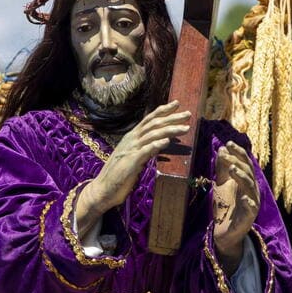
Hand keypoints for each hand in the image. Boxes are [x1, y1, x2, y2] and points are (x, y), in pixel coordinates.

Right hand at [75, 102, 190, 239]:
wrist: (103, 189)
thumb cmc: (119, 174)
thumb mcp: (135, 157)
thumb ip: (146, 148)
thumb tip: (161, 142)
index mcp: (132, 137)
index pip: (149, 119)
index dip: (163, 111)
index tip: (177, 104)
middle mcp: (131, 140)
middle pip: (154, 124)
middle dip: (172, 117)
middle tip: (188, 114)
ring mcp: (130, 150)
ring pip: (152, 135)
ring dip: (170, 130)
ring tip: (184, 128)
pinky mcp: (130, 162)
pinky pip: (144, 151)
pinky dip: (155, 145)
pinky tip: (166, 142)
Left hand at [212, 141, 259, 271]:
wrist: (224, 231)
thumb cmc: (225, 206)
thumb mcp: (221, 184)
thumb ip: (222, 168)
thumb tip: (222, 149)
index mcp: (246, 181)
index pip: (245, 163)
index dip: (238, 153)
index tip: (228, 143)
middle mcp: (252, 190)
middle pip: (248, 172)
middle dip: (237, 161)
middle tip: (226, 154)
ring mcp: (252, 203)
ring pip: (250, 187)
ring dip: (242, 177)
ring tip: (232, 169)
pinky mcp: (250, 217)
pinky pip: (251, 208)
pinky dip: (249, 202)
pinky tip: (243, 198)